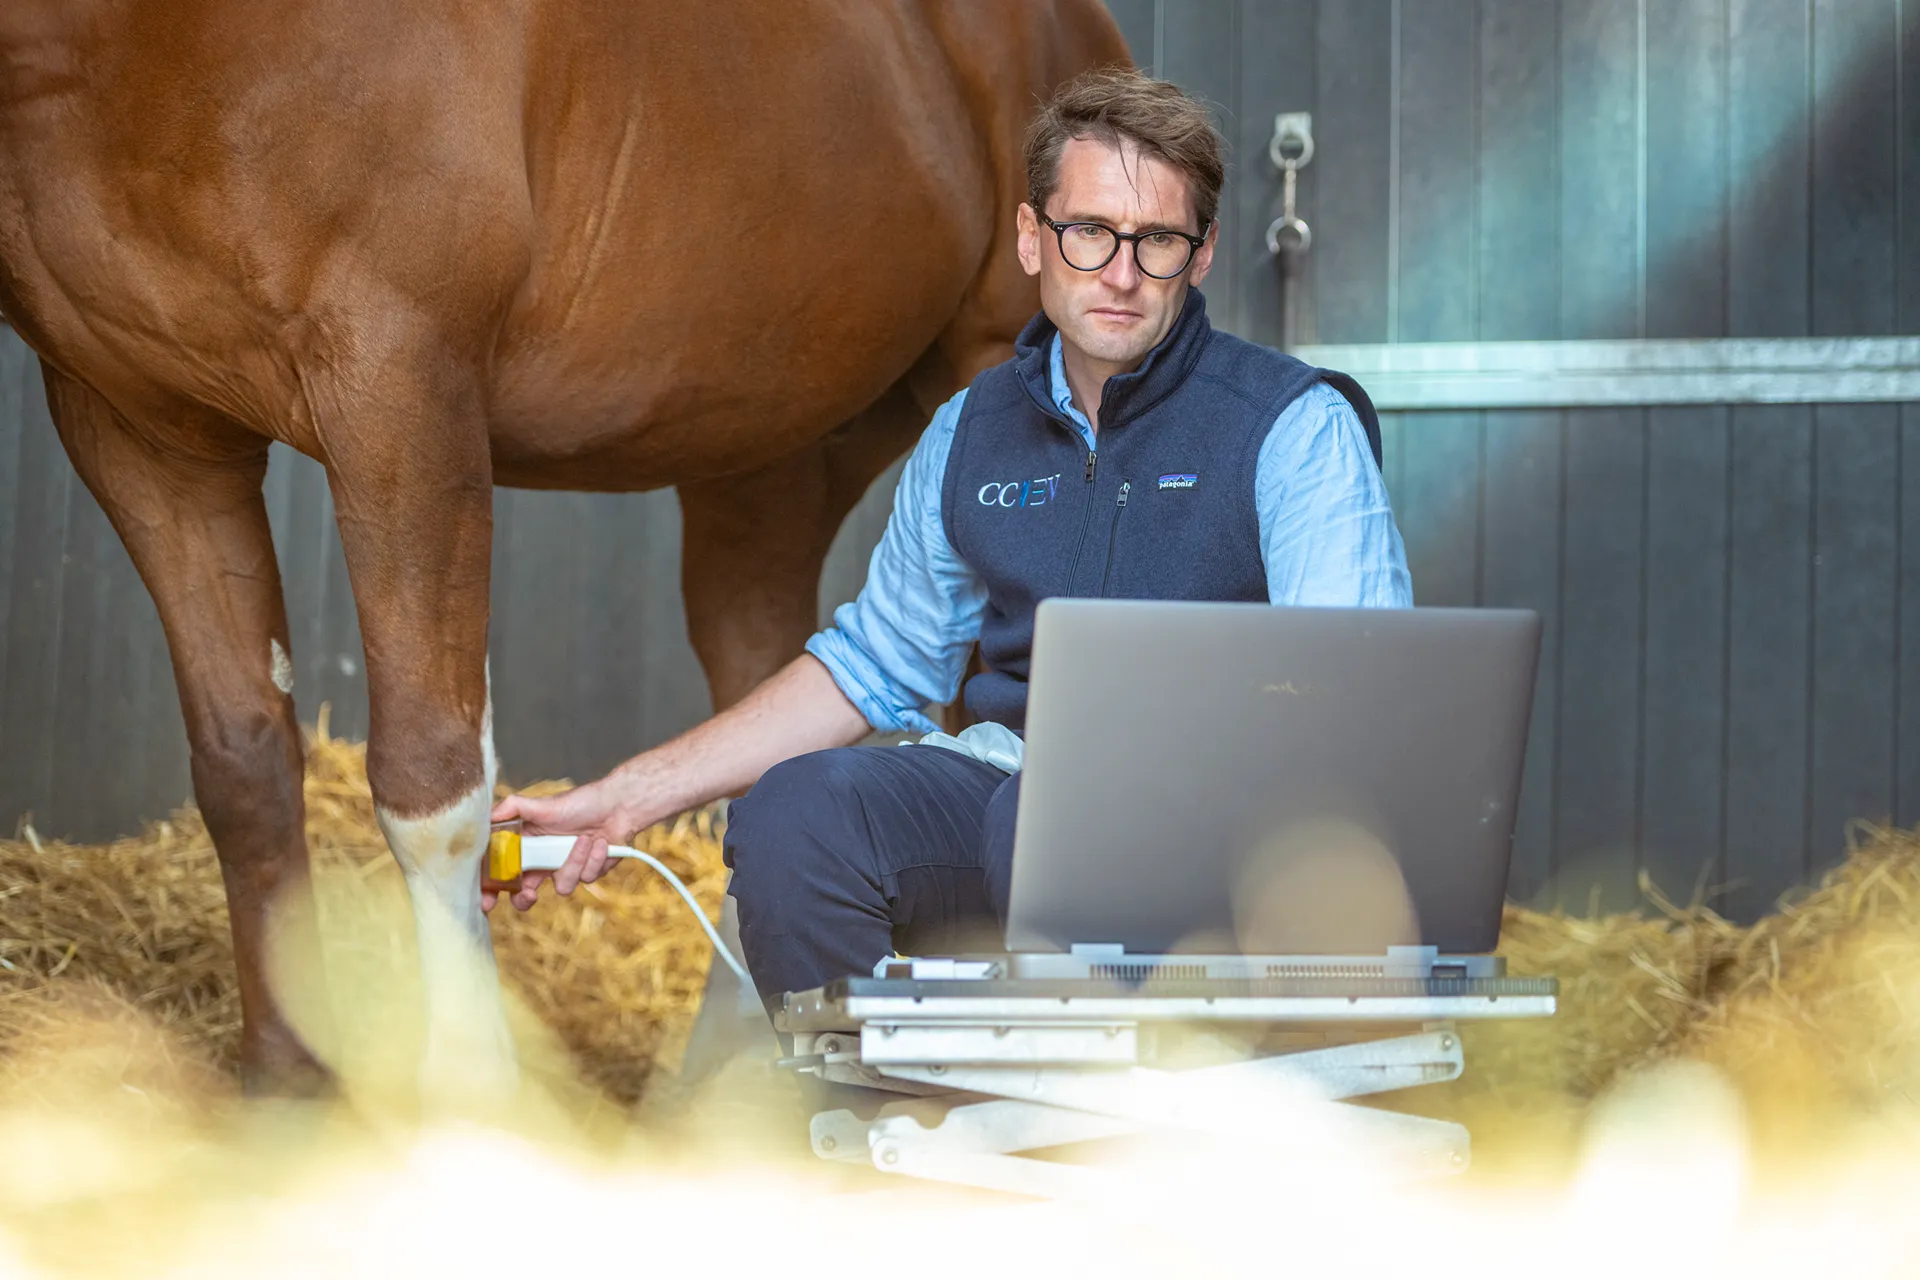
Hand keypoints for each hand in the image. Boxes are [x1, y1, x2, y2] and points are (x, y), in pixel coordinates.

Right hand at [486, 776, 637, 912]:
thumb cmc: (580, 802)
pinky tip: (601, 842)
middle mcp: (544, 862)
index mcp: (528, 847)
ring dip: (574, 861)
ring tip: (584, 839)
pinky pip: (587, 878)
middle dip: (525, 899)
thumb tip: (487, 817)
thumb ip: (513, 808)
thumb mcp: (542, 803)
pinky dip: (594, 858)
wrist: (618, 805)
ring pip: (562, 886)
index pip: (502, 873)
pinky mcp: (589, 872)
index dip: (491, 890)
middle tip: (530, 893)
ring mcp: (567, 869)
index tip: (486, 902)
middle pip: (524, 895)